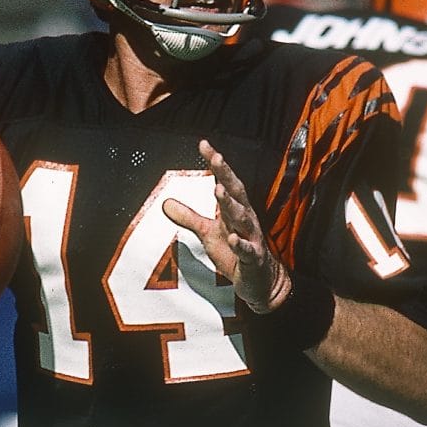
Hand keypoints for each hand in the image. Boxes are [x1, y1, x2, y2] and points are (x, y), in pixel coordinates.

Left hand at [162, 139, 290, 313]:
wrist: (261, 281)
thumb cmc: (235, 253)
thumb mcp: (208, 233)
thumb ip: (188, 217)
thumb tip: (165, 202)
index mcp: (235, 209)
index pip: (225, 181)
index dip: (216, 164)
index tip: (204, 145)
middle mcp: (246, 219)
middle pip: (237, 193)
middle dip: (226, 175)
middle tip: (216, 158)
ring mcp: (252, 238)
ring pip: (243, 218)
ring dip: (231, 204)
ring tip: (219, 190)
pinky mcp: (255, 259)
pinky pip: (248, 251)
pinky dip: (240, 245)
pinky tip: (232, 239)